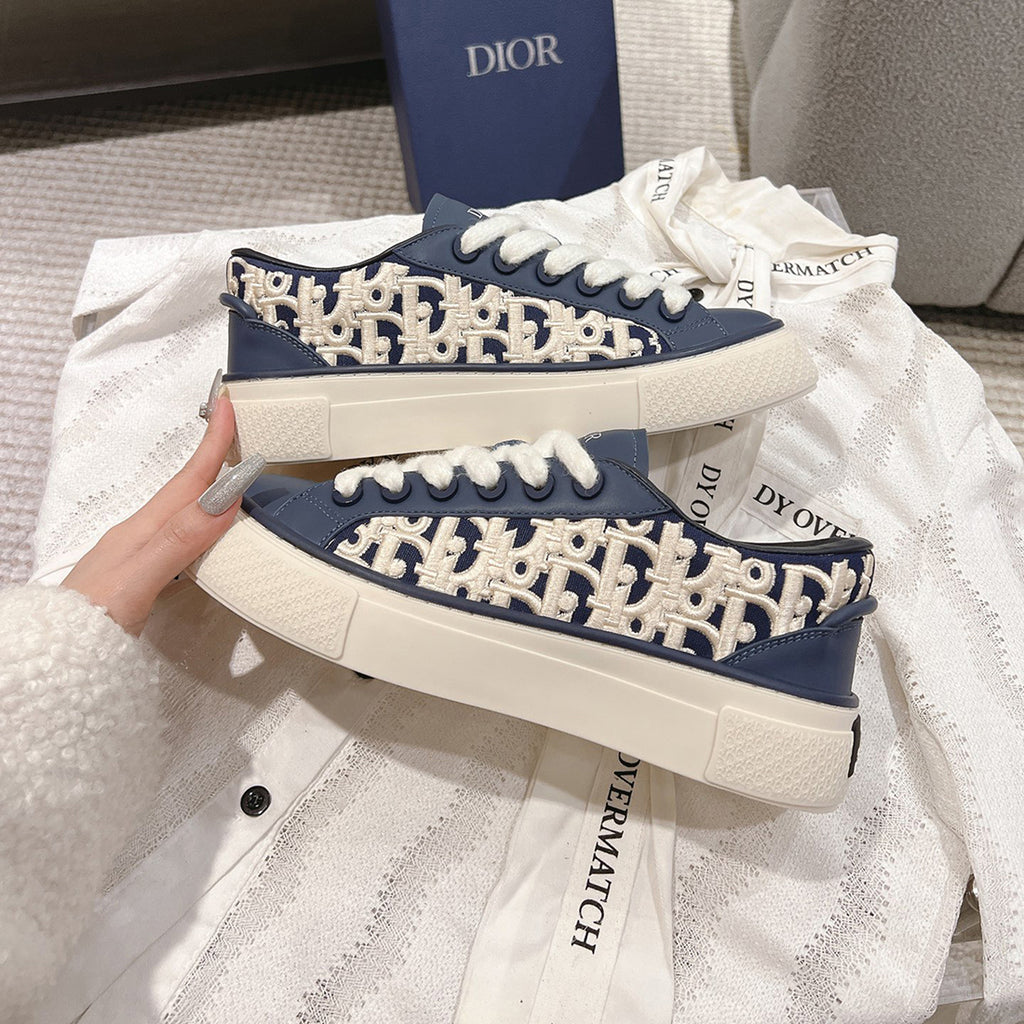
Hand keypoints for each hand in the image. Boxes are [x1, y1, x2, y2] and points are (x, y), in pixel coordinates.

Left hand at [63, 392, 263, 635]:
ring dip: (206, 485)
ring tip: (228, 468)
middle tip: (235, 426)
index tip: (228, 407)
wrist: (53, 661)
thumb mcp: (136, 583)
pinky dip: (199, 520)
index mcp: (141, 532)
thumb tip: (221, 502)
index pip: (187, 481)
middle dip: (213, 455)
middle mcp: (139, 537)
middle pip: (185, 487)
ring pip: (182, 509)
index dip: (212, 445)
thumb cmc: (86, 628)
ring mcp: (138, 556)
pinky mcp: (141, 577)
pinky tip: (205, 529)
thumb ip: (177, 542)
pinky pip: (178, 534)